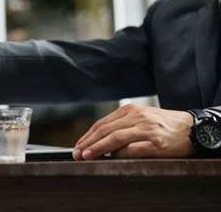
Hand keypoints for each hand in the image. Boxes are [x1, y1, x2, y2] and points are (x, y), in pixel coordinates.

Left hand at [73, 104, 195, 159]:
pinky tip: (112, 159)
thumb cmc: (163, 125)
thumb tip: (98, 139)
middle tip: (78, 153)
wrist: (192, 128)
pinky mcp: (157, 144)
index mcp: (130, 110)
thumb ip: (121, 125)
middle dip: (89, 143)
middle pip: (106, 130)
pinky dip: (121, 154)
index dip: (87, 136)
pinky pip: (134, 149)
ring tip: (88, 156)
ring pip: (116, 138)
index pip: (102, 123)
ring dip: (99, 148)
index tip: (78, 146)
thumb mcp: (140, 117)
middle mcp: (137, 118)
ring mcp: (146, 130)